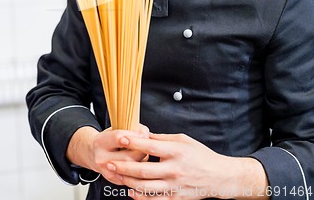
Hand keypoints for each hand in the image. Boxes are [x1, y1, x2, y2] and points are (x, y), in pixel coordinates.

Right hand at [66, 125, 148, 184]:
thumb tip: (145, 134)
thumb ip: (130, 128)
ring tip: (143, 152)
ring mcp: (107, 172)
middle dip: (141, 150)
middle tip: (147, 145)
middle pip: (127, 157)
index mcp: (101, 142)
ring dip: (142, 160)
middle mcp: (101, 159)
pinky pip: (132, 177)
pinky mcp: (115, 181)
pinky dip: (140, 169)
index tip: (143, 134)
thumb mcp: (115, 128)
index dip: (133, 136)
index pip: (118, 138)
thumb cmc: (109, 139)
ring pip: (132, 169)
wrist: (95, 154)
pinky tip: (141, 162)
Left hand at [107, 133, 267, 198]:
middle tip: (110, 163)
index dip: (133, 143)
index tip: (120, 138)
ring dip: (128, 182)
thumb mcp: (183, 140)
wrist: (218, 177)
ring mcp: (173, 185)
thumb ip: (162, 139)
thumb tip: (144, 136)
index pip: (150, 147)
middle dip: (124, 167)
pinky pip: (153, 198)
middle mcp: (173, 169)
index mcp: (175, 151)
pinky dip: (140, 196)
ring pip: (145, 187)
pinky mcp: (174, 197)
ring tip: (117, 177)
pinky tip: (130, 191)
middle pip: (143, 170)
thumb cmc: (201, 156)